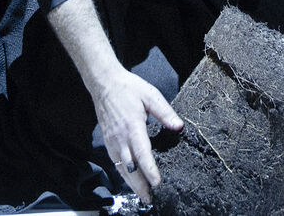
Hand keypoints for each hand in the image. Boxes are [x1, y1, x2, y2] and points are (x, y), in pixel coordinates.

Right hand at [89, 68, 182, 203]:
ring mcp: (112, 141)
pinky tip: (131, 181)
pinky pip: (115, 162)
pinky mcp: (107, 142)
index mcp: (132, 126)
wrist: (105, 84)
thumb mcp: (150, 95)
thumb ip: (165, 112)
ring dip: (131, 184)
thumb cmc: (128, 88)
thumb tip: (178, 126)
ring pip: (121, 168)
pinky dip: (123, 175)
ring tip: (143, 196)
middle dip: (140, 185)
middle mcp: (120, 137)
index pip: (142, 153)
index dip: (149, 169)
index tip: (157, 182)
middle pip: (130, 167)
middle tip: (150, 199)